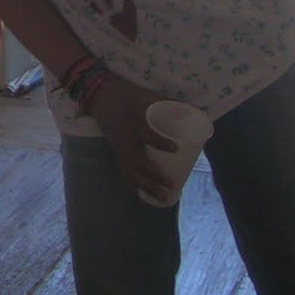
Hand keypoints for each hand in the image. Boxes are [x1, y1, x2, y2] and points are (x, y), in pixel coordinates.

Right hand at [86, 74, 181, 202]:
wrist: (99, 94)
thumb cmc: (126, 94)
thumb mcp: (147, 95)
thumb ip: (169, 104)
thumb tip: (194, 111)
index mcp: (133, 123)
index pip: (146, 135)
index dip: (160, 142)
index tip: (176, 148)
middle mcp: (125, 140)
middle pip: (138, 163)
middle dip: (154, 177)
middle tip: (171, 186)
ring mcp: (119, 148)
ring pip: (130, 173)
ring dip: (146, 188)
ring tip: (162, 199)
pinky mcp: (116, 152)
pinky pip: (123, 174)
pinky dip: (132, 188)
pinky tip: (142, 199)